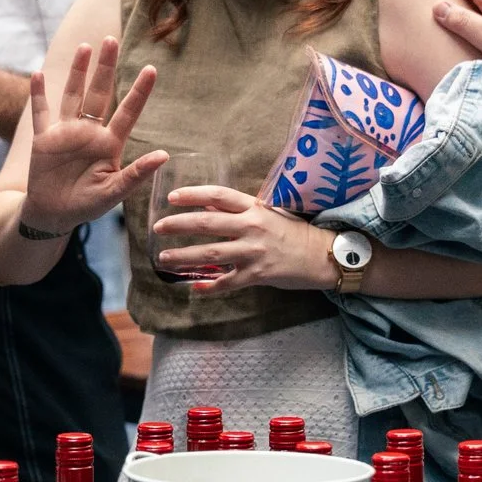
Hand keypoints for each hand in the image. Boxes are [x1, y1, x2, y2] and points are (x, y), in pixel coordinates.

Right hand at [21, 38, 165, 235]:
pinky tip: (39, 74)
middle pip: (100, 93)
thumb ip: (136, 174)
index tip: (152, 69)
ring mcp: (66, 132)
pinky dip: (39, 94)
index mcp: (110, 144)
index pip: (128, 112)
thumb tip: (164, 156)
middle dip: (106, 68)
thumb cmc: (87, 205)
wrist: (53, 214)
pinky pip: (41, 112)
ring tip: (85, 46)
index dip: (139, 91)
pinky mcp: (44, 139)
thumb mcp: (114, 192)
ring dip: (78, 72)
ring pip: (73, 95)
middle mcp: (90, 132)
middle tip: (112, 40)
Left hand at [152, 187, 337, 293]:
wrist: (323, 255)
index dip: (193, 194)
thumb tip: (206, 204)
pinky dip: (209, 286)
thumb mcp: (269, 212)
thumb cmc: (294, 231)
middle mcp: (252, 227)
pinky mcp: (258, 274)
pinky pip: (228, 282)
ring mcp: (255, 251)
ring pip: (211, 253)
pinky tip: (193, 287)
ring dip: (184, 256)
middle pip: (208, 223)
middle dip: (179, 225)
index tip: (171, 197)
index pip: (218, 195)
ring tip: (164, 259)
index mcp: (255, 207)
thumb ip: (239, 209)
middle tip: (158, 228)